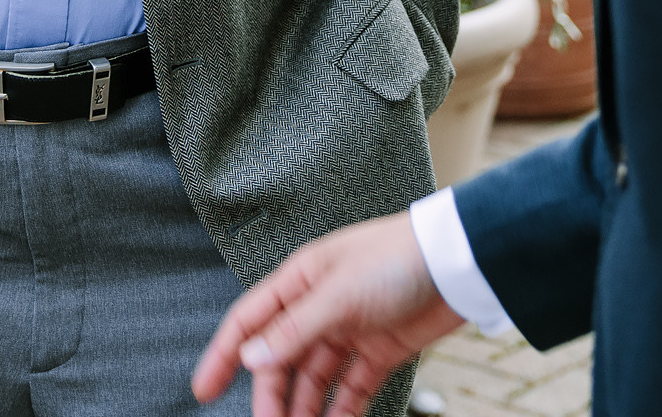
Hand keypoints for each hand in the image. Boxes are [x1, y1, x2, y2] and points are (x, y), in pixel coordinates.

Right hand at [191, 211, 464, 416]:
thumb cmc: (396, 259)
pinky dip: (340, 412)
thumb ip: (294, 329)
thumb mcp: (338, 293)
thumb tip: (251, 358)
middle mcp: (318, 307)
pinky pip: (350, 389)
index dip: (224, 355)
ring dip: (303, 409)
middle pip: (280, 359)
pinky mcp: (378, 351)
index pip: (249, 321)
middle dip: (271, 397)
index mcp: (300, 281)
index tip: (203, 391)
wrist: (457, 263)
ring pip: (313, 380)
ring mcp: (348, 330)